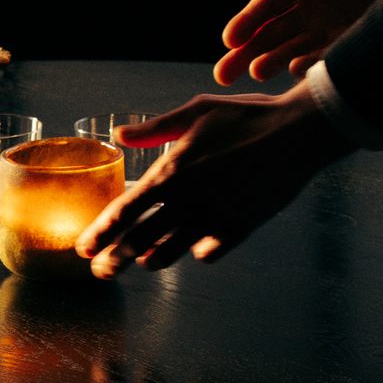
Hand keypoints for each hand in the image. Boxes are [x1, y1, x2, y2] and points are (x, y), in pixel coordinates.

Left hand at [76, 80, 343, 277]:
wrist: (298, 132)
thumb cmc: (247, 117)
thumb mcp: (197, 111)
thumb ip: (155, 128)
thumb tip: (120, 134)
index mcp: (173, 170)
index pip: (125, 210)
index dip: (100, 233)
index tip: (84, 248)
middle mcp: (188, 200)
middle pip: (139, 241)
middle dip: (114, 259)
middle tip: (101, 270)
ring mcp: (214, 218)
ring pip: (170, 253)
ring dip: (151, 259)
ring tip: (142, 261)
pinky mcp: (239, 228)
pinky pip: (208, 253)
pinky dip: (197, 252)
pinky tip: (195, 248)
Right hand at [214, 0, 382, 85]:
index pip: (267, 4)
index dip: (246, 21)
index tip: (229, 39)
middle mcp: (313, 8)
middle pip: (269, 33)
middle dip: (245, 52)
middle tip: (223, 74)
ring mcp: (330, 29)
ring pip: (289, 51)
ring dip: (271, 62)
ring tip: (257, 73)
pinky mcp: (350, 45)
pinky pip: (322, 61)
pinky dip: (307, 68)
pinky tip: (296, 73)